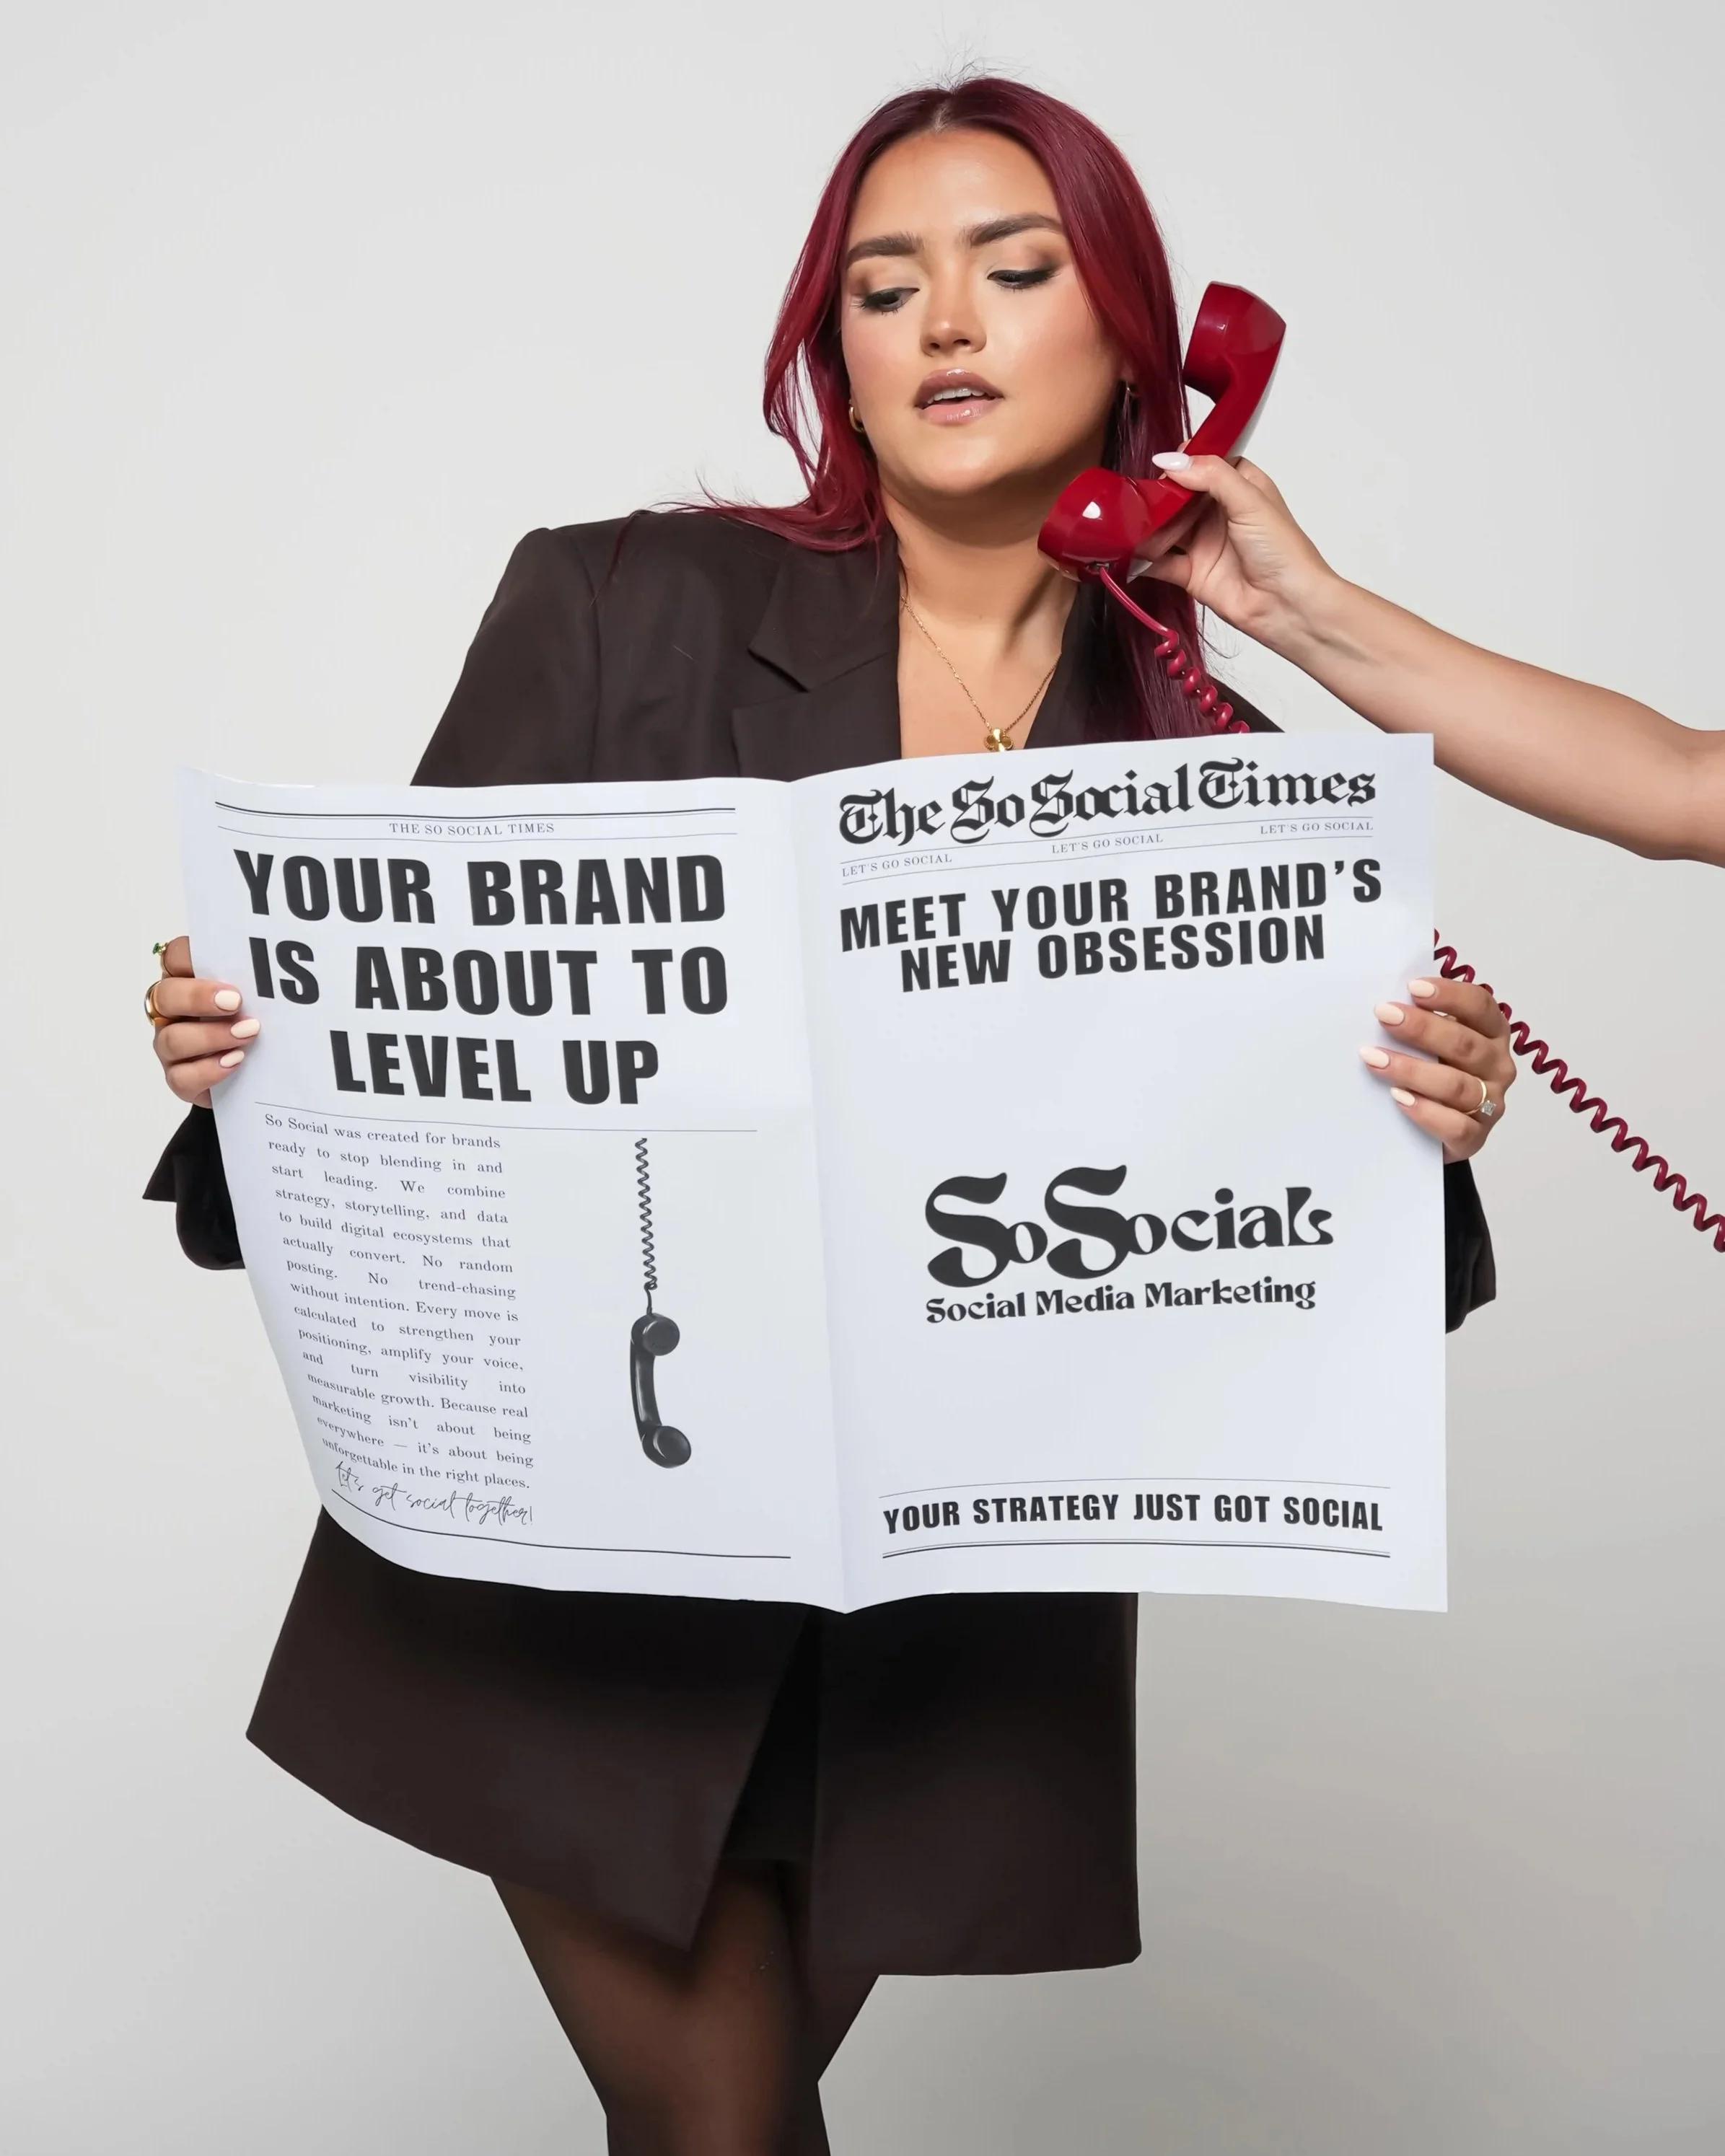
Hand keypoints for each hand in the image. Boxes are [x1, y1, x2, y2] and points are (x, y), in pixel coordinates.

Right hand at [149, 935, 258, 1108]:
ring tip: (247, 1034)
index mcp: (188, 983)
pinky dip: (208, 1070)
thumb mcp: (260, 1001)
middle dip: (198, 996)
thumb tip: (289, 965)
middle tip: (235, 1002)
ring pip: (172, 1039)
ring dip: (211, 1036)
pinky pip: (181, 1077)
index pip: (175, 957)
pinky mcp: (180, 1080)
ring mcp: (172, 1048)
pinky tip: (236, 1062)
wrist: (258, 1077)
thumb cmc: (258, 1029)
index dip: (189, 956)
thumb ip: (259, 984)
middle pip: (166, 996)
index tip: (222, 962)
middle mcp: (173, 1014)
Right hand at [1137, 455, 1343, 658]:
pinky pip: (1161, 562)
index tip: (1163, 462)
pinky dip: (1144, 557)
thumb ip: (1211, 475)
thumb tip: (1172, 460)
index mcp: (1241, 487)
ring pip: (1167, 527)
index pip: (1205, 465)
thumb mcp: (1250, 500)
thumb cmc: (1283, 552)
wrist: (1288, 606)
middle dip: (1158, 495)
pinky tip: (1129, 551)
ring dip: (1148, 525)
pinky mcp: (1192, 573)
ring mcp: (1204, 543)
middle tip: (1139, 495)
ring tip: (1128, 522)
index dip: (1184, 462)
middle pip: (1179, 496)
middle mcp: (1220, 513)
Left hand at [1359, 976, 1514, 1164]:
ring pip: (1457, 1085)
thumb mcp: (1434, 1043)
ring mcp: (1491, 1103)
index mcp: (1492, 1033)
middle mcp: (1497, 1066)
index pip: (1480, 1007)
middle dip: (1422, 1028)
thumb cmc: (1435, 1072)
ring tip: (1375, 1059)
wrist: (1438, 1130)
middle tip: (1384, 1015)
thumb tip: (1389, 1000)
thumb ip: (1422, 1020)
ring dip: (1413, 1070)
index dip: (1449, 995)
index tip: (1413, 987)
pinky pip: (1455, 1126)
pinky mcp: (1476, 1137)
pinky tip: (1398, 1099)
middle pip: (1464, 1044)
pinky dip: (1426, 1112)